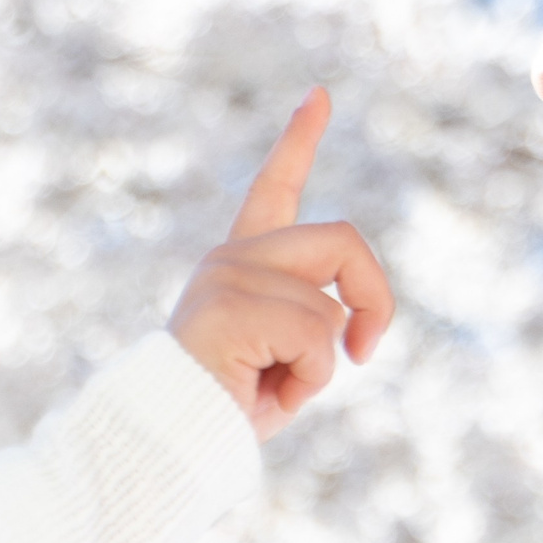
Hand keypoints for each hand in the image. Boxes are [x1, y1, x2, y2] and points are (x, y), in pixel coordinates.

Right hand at [170, 88, 392, 440]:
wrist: (167, 448)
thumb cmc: (227, 415)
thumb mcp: (286, 357)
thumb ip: (313, 316)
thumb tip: (349, 314)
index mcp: (241, 265)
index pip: (274, 189)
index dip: (300, 140)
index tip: (321, 94)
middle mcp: (231, 258)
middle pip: (343, 239)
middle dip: (376, 297)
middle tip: (366, 353)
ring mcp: (226, 277)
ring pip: (330, 307)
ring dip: (321, 365)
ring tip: (271, 388)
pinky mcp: (227, 306)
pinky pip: (317, 338)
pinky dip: (309, 380)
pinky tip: (263, 392)